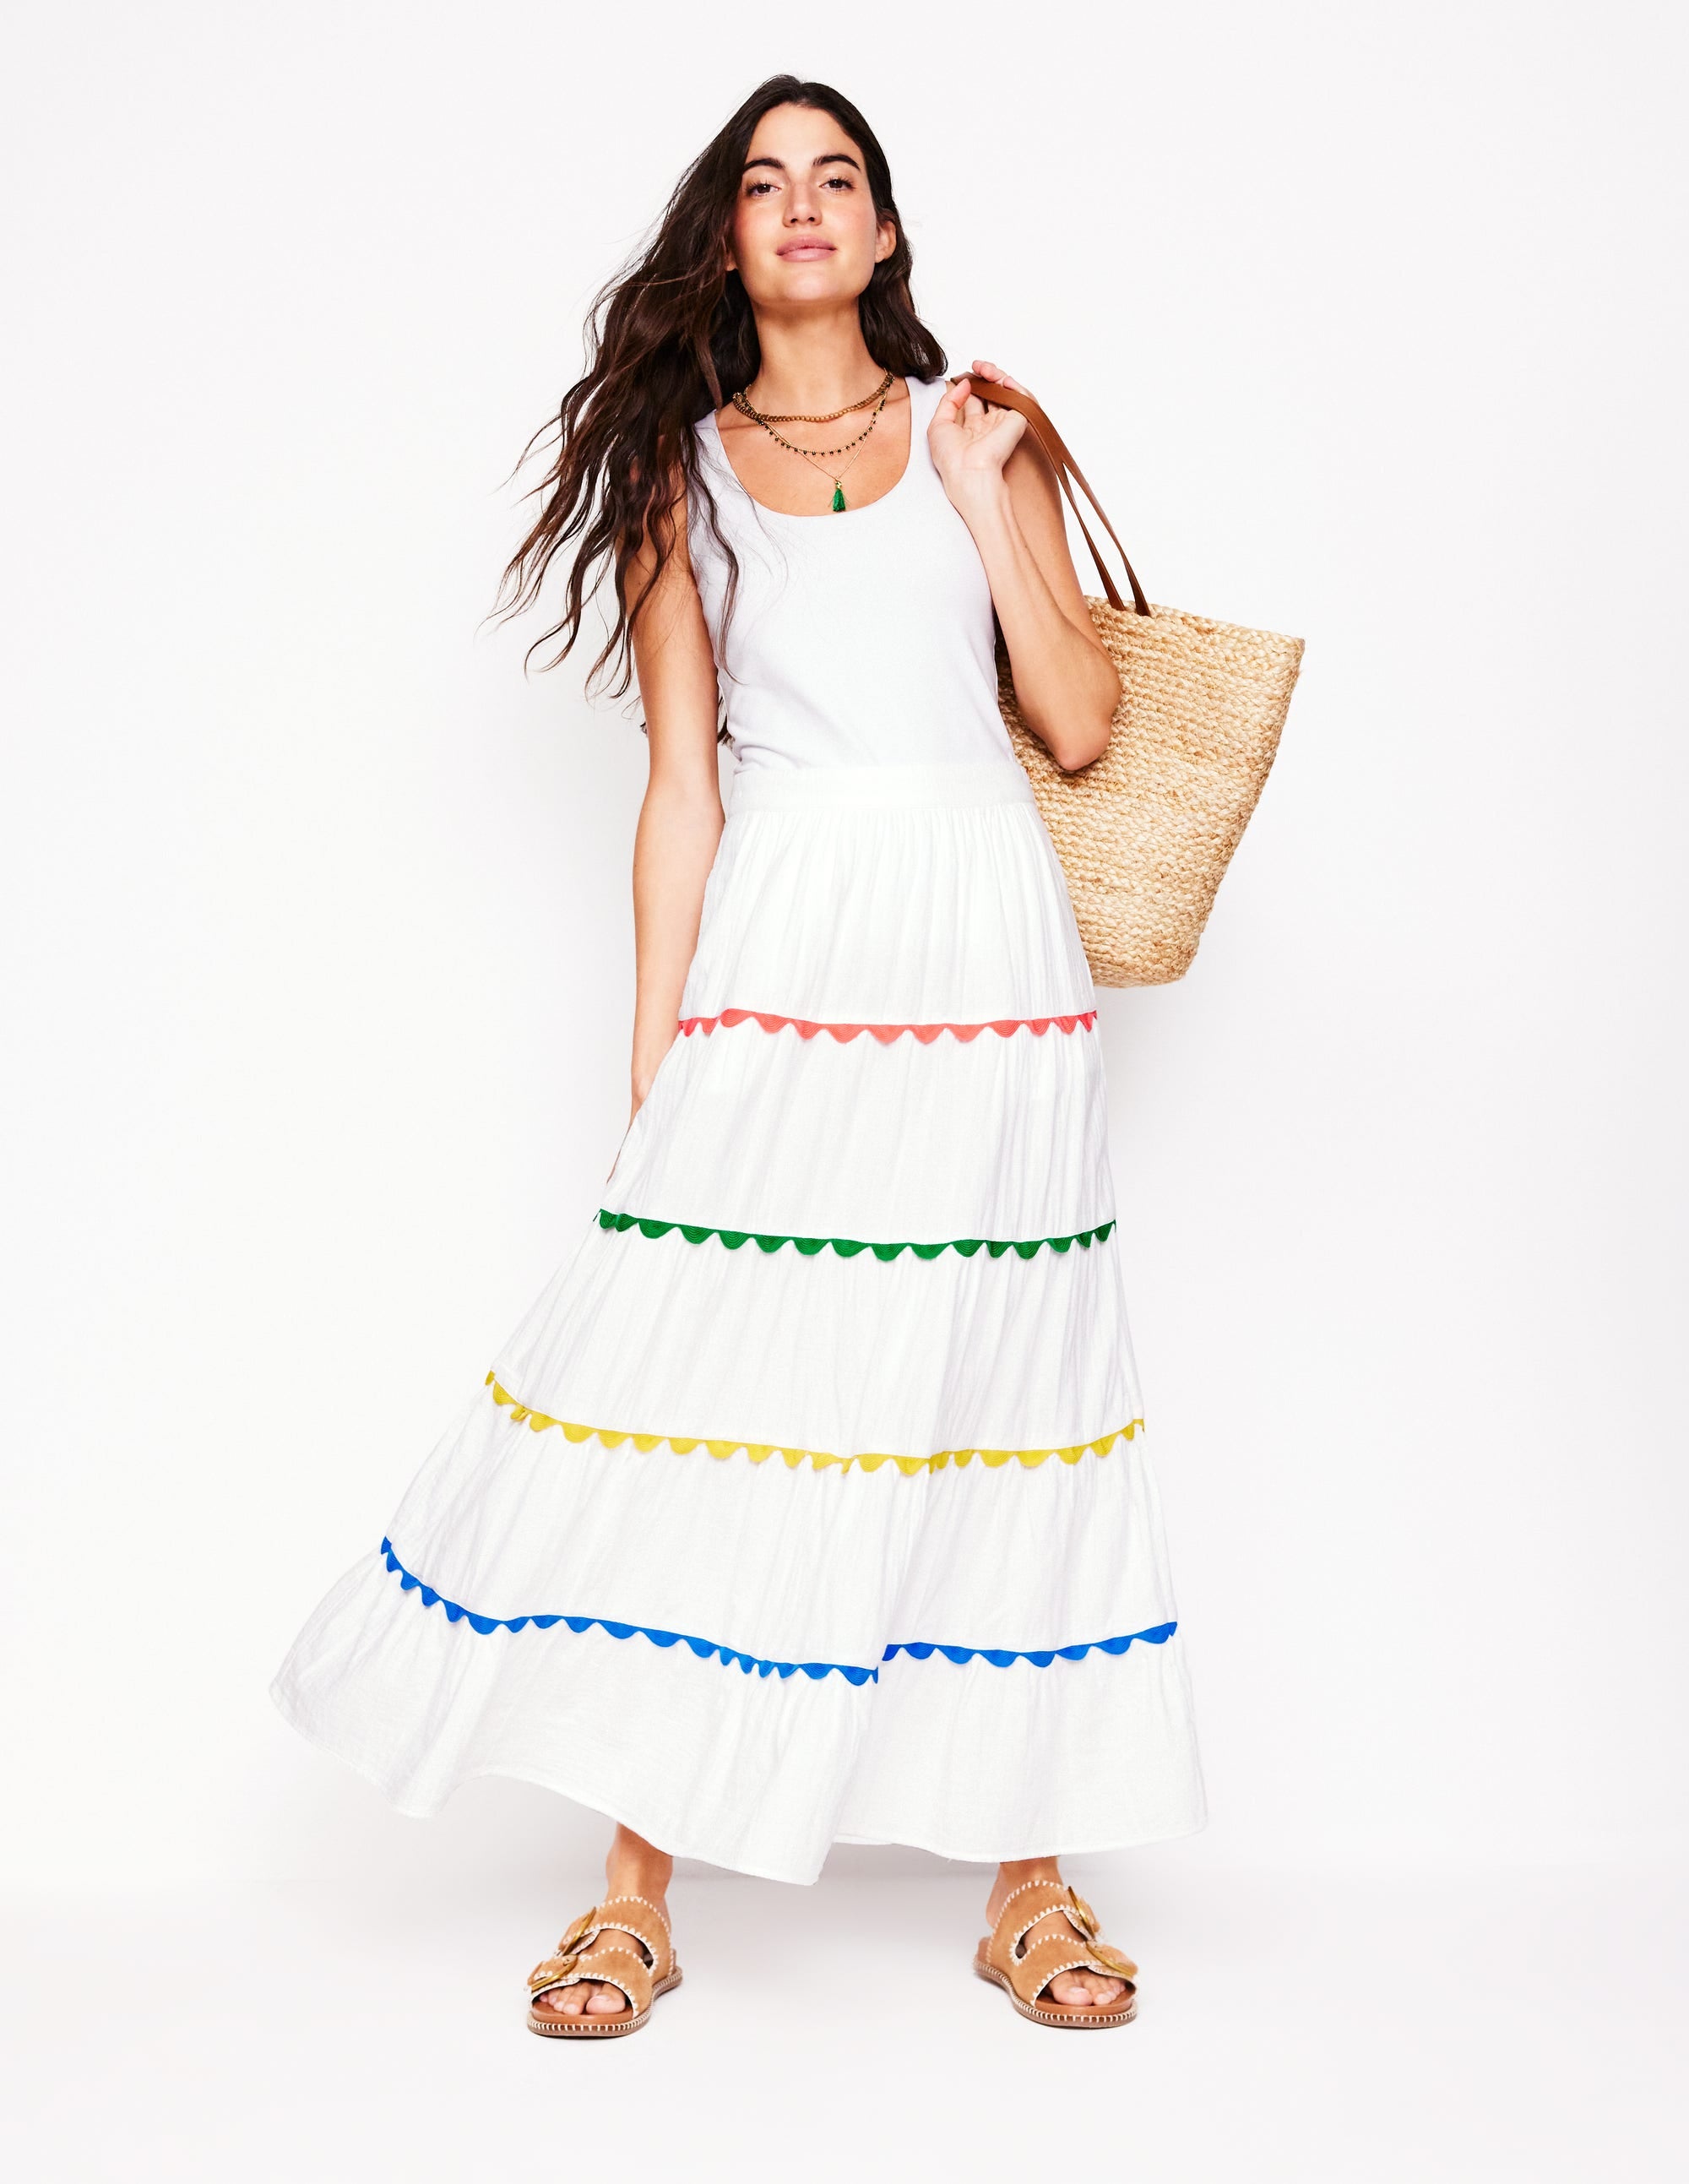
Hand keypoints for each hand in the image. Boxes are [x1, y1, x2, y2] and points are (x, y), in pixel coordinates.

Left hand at [928, 357, 1027, 509]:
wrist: (968, 471)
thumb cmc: (951, 457)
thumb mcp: (938, 425)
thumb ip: (948, 401)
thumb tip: (964, 383)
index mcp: (971, 428)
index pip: (974, 399)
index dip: (970, 384)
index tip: (963, 376)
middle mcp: (989, 425)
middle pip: (991, 392)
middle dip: (984, 376)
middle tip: (975, 367)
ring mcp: (1003, 423)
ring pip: (1005, 391)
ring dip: (996, 375)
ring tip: (984, 368)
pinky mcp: (1016, 422)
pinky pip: (1021, 397)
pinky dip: (1013, 384)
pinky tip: (1000, 379)